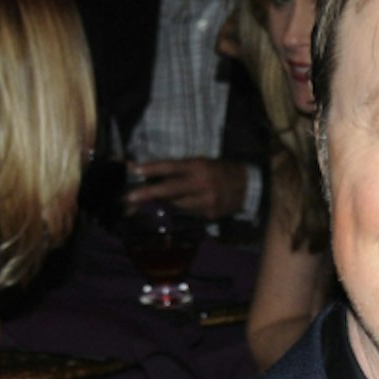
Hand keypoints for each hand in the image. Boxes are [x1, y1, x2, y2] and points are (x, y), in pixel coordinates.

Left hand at [126, 157, 248, 220]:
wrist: (248, 187)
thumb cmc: (220, 171)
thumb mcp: (202, 163)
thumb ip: (180, 169)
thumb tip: (152, 174)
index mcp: (199, 166)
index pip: (172, 167)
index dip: (152, 169)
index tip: (135, 170)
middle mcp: (202, 184)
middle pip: (170, 189)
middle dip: (148, 193)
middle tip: (129, 198)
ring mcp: (206, 201)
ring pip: (177, 205)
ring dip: (165, 203)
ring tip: (153, 203)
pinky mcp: (210, 214)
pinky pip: (188, 213)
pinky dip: (182, 209)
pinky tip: (184, 206)